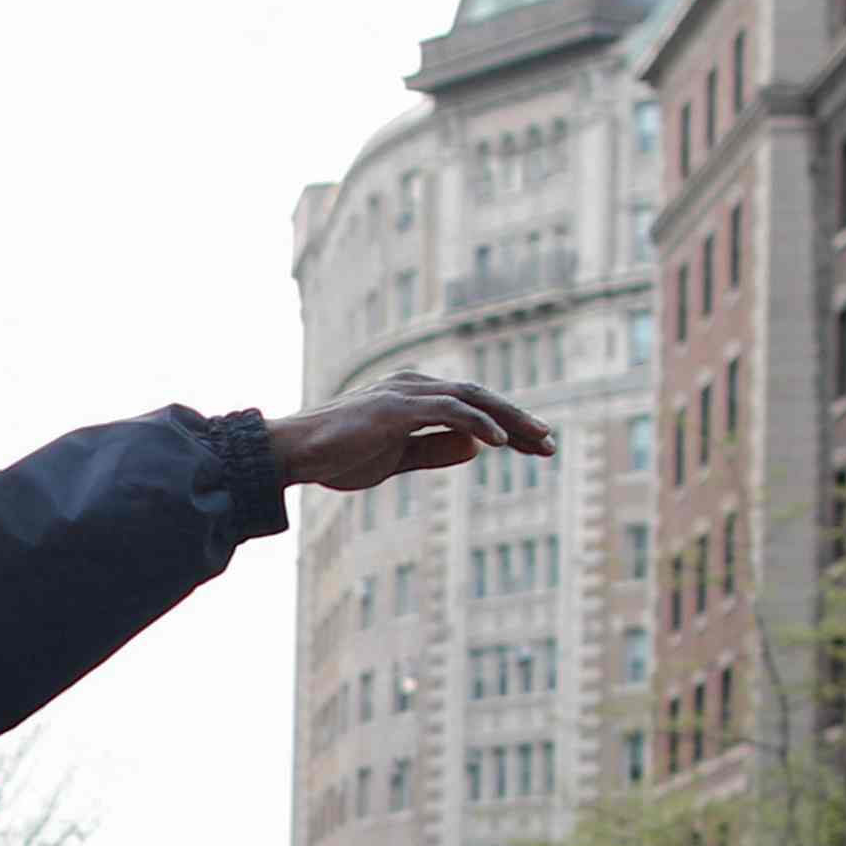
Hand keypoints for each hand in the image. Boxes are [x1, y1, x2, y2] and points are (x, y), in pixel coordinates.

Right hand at [259, 371, 550, 493]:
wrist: (294, 453)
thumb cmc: (336, 456)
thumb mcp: (395, 458)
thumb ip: (434, 450)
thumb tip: (476, 448)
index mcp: (414, 397)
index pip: (472, 407)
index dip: (508, 426)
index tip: (536, 447)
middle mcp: (414, 386)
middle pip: (481, 398)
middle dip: (519, 420)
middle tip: (551, 444)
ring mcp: (405, 393)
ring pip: (472, 399)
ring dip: (510, 420)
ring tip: (539, 441)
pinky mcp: (396, 407)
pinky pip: (447, 411)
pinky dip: (477, 422)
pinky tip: (500, 443)